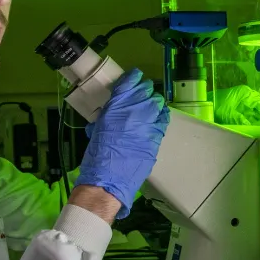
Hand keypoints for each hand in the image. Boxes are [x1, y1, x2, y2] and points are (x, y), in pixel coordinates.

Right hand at [74, 68, 169, 218]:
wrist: (107, 181)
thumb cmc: (96, 158)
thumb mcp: (98, 129)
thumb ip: (109, 115)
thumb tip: (114, 111)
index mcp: (116, 107)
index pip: (130, 82)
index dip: (133, 78)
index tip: (133, 78)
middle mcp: (135, 111)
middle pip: (147, 90)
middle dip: (144, 90)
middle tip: (139, 94)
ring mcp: (148, 124)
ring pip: (158, 103)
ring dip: (153, 102)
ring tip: (148, 107)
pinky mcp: (156, 138)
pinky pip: (163, 120)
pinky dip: (160, 116)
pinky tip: (156, 119)